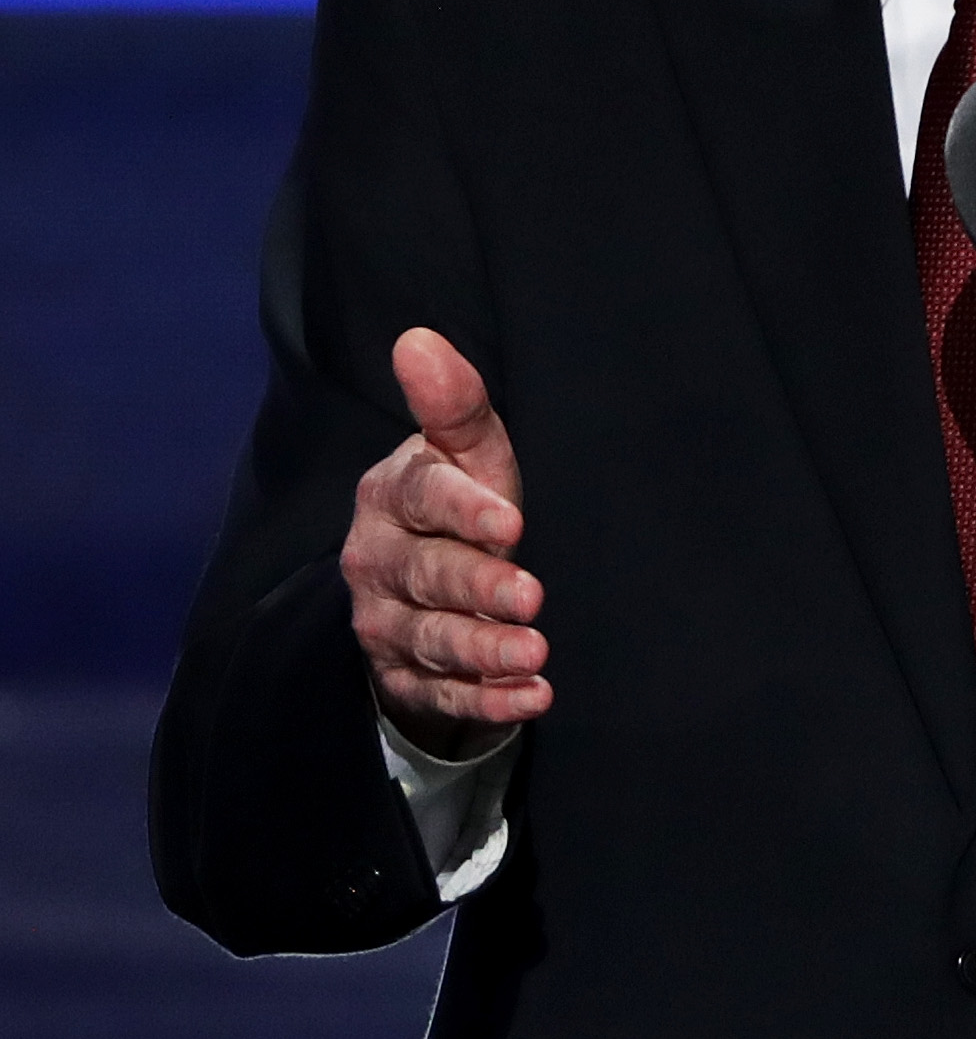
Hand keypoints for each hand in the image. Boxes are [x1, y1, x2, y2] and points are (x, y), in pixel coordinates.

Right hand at [342, 327, 550, 759]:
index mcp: (392, 493)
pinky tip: (532, 697)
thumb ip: (456, 407)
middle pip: (426, 575)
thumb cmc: (469, 499)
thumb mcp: (473, 453)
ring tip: (536, 654)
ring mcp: (384, 623)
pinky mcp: (401, 678)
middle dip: (478, 586)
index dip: (464, 509)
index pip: (423, 497)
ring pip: (431, 639)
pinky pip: (441, 695)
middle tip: (531, 596)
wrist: (437, 587)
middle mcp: (376, 560)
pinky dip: (486, 699)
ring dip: (484, 650)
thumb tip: (418, 339)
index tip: (510, 520)